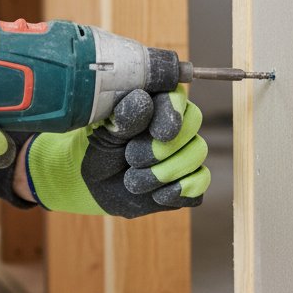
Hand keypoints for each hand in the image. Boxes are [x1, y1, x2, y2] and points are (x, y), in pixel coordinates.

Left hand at [24, 86, 209, 217]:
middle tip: (131, 158)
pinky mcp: (188, 182)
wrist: (93, 184)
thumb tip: (143, 100)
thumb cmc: (99, 148)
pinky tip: (156, 194)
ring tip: (132, 181)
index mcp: (157, 102)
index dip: (172, 114)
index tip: (159, 133)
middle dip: (162, 148)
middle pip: (192, 126)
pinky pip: (199, 183)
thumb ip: (124, 116)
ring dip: (163, 172)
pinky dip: (179, 191)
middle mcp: (178, 125)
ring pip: (196, 154)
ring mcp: (185, 153)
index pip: (177, 98)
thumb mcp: (104, 132)